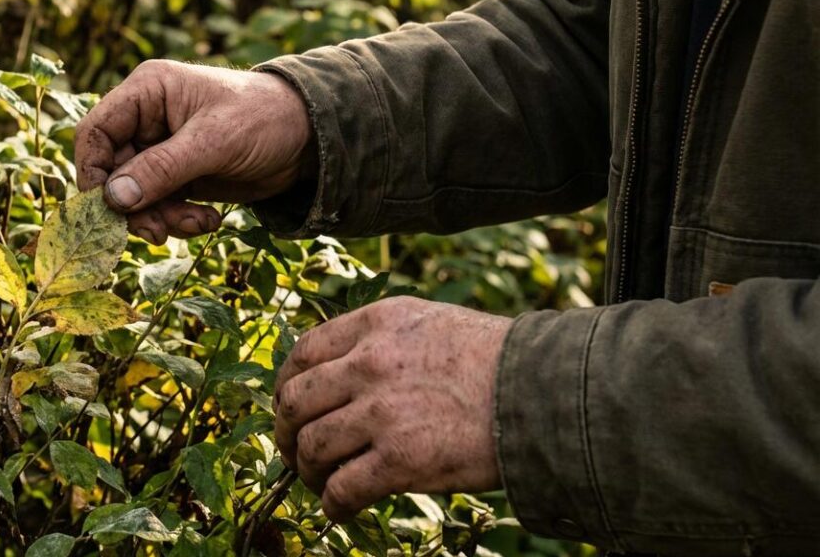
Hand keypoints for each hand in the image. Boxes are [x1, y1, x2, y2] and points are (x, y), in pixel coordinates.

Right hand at [74, 60, 313, 243]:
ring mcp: (162, 149)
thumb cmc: (264, 119)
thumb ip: (162, 169)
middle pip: (112, 171)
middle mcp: (147, 119)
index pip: (96, 132)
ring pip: (134, 195)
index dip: (93, 172)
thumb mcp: (213, 142)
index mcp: (147, 92)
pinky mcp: (178, 176)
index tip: (106, 209)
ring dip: (159, 218)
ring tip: (195, 225)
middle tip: (157, 233)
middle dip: (135, 206)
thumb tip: (113, 199)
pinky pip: (159, 206)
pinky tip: (208, 221)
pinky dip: (178, 220)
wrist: (309, 138)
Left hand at [273, 296, 510, 520]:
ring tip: (321, 482)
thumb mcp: (430, 322)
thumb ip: (382, 339)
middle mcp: (370, 363)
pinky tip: (340, 508)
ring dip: (308, 471)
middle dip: (286, 431)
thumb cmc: (496, 361)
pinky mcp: (400, 460)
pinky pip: (342, 488)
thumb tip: (341, 371)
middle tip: (295, 450)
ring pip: (312, 447)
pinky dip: (333, 504)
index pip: (303, 352)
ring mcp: (382, 412)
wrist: (544, 393)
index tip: (289, 405)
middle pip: (295, 401)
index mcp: (376, 324)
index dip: (286, 384)